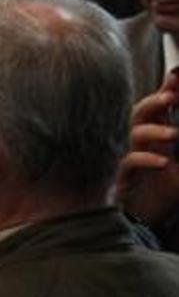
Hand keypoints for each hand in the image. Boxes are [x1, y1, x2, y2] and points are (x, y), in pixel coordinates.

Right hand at [116, 75, 178, 225]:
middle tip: (172, 97)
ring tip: (174, 134)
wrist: (141, 220)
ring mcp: (128, 156)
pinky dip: (146, 159)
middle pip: (140, 111)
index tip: (178, 76)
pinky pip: (129, 162)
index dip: (168, 89)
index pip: (160, 105)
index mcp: (155, 132)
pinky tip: (164, 163)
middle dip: (156, 101)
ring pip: (133, 133)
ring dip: (154, 131)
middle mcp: (139, 140)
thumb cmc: (161, 190)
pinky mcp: (123, 177)